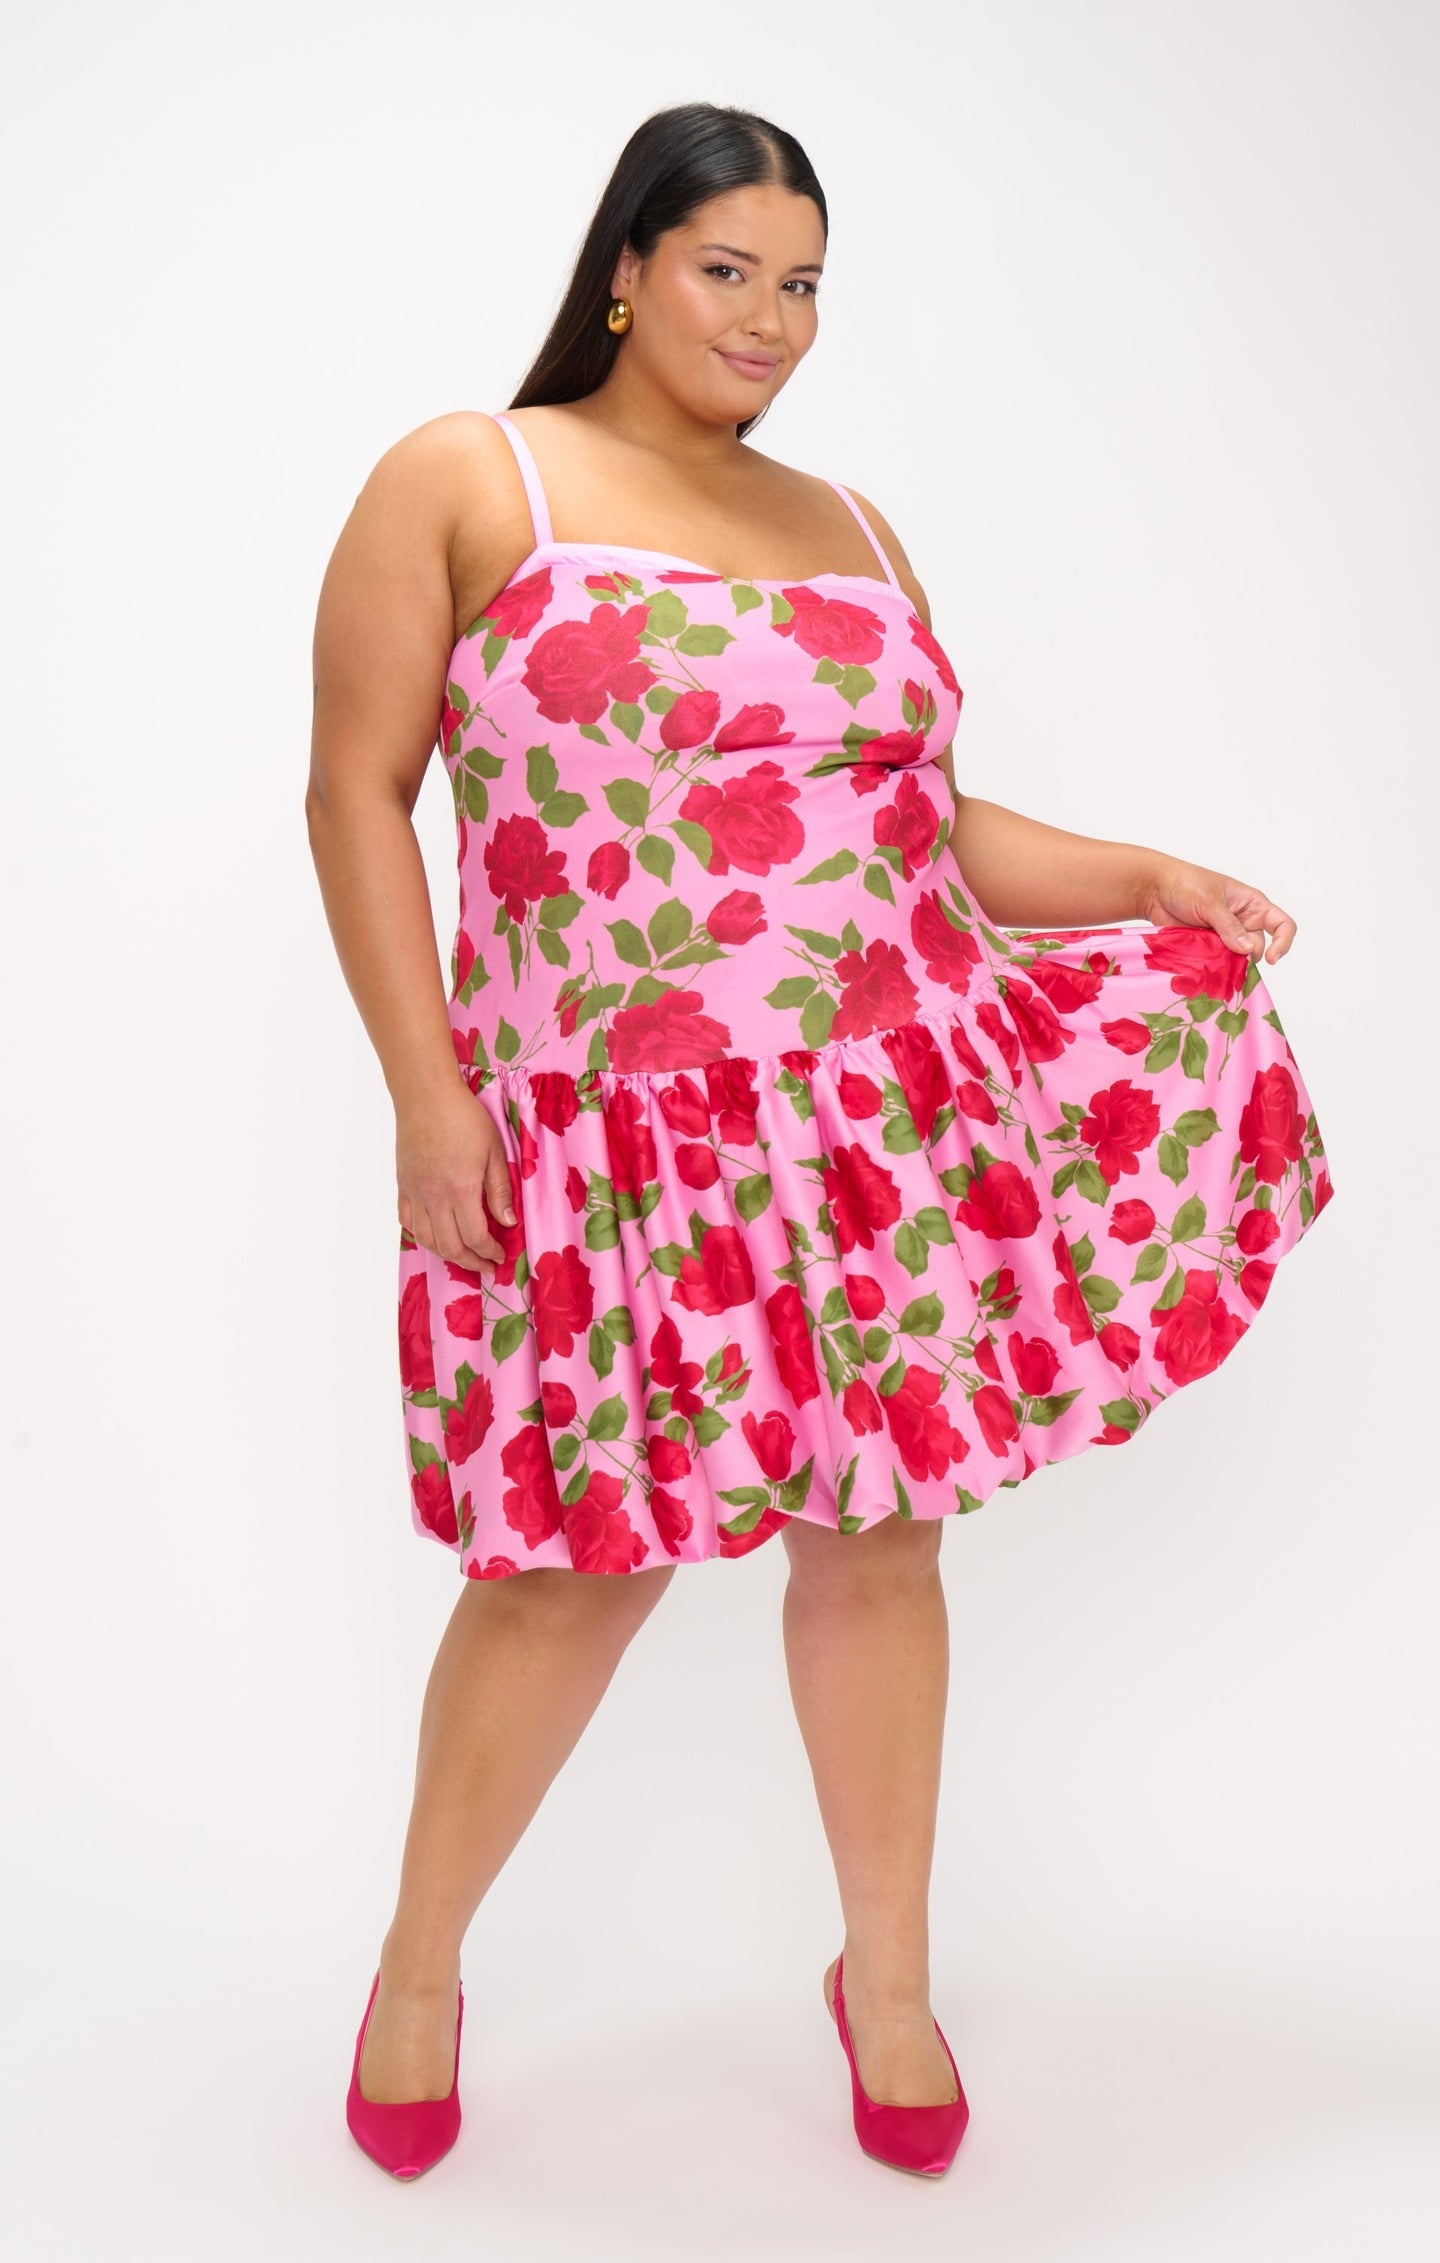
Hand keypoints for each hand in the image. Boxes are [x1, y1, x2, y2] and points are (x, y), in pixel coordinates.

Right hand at [396, 1082, 516, 1280]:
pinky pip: (407, 1221)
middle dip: (470, 1262)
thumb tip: (507, 1222)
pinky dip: (421, 1236)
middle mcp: (434, 1197)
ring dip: (446, 1254)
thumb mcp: (494, 1151)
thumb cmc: (464, 1118)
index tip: (500, 1255)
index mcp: (460, 1189)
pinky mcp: (403, 1185)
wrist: (426, 1096)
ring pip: (426, 1239)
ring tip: (463, 1257)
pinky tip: (435, 1236)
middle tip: (485, 1266)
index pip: (475, 1236)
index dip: (489, 1252)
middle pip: (450, 1246)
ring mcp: (415, 1193)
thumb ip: (500, 1190)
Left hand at [1136, 855, 1296, 965]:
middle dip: (1245, 956)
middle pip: (1257, 949)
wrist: (1154, 890)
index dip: (1282, 943)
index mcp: (1252, 904)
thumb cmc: (1186, 884)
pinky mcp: (1209, 948)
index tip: (1271, 959)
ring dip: (1227, 963)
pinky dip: (1213, 967)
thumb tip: (1248, 949)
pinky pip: (1218, 964)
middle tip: (1223, 954)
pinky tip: (1200, 962)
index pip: (1282, 925)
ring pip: (1237, 960)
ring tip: (1208, 956)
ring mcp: (1226, 937)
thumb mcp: (1210, 901)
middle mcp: (1243, 922)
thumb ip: (1229, 926)